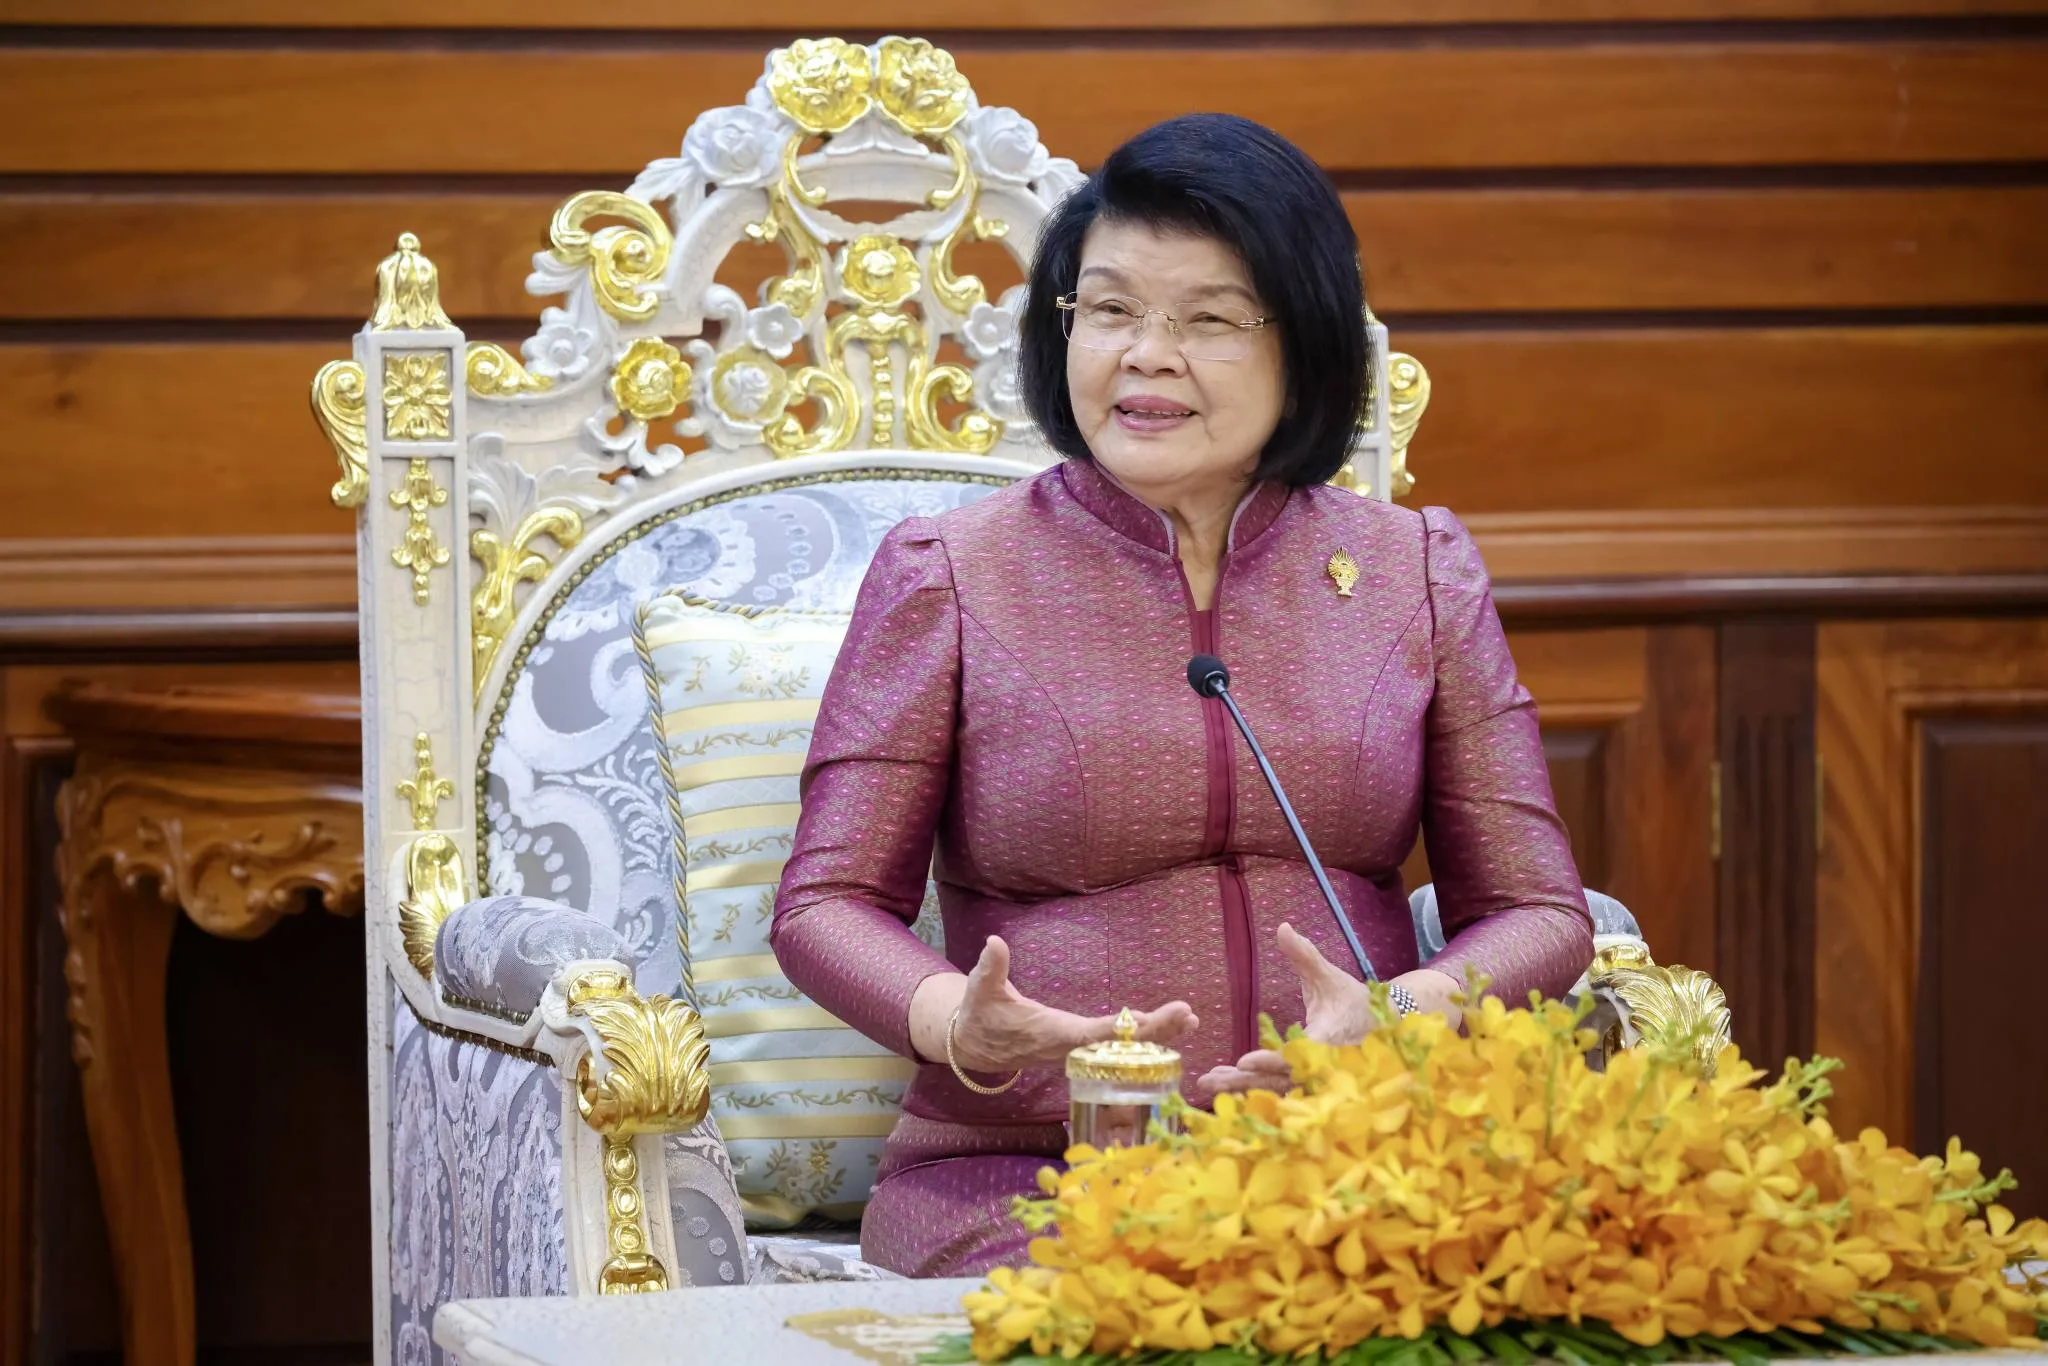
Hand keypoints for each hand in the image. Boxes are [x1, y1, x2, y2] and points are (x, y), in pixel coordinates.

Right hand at [930, 936, 1198, 1074]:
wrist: (974, 1045)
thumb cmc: (980, 1014)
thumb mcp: (981, 989)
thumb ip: (991, 967)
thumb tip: (994, 942)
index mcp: (1050, 1034)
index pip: (1089, 1035)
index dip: (1118, 1029)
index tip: (1145, 1018)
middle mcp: (1070, 1048)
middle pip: (1118, 1045)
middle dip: (1153, 1031)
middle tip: (1187, 1014)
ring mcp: (1079, 1051)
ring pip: (1124, 1048)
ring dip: (1158, 1035)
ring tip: (1191, 1020)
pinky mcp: (1082, 1047)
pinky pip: (1120, 1046)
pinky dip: (1146, 1036)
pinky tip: (1172, 1027)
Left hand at [1196, 923, 1463, 1097]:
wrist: (1382, 1027)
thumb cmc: (1351, 998)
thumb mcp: (1327, 975)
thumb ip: (1304, 955)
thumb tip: (1282, 927)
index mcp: (1328, 1039)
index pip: (1297, 1055)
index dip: (1270, 1060)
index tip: (1242, 1061)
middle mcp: (1322, 1066)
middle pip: (1279, 1080)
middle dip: (1244, 1081)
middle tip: (1207, 1079)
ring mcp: (1316, 1080)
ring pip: (1276, 1091)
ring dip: (1242, 1090)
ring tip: (1207, 1083)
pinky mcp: (1309, 1086)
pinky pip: (1278, 1095)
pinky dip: (1253, 1093)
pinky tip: (1225, 1089)